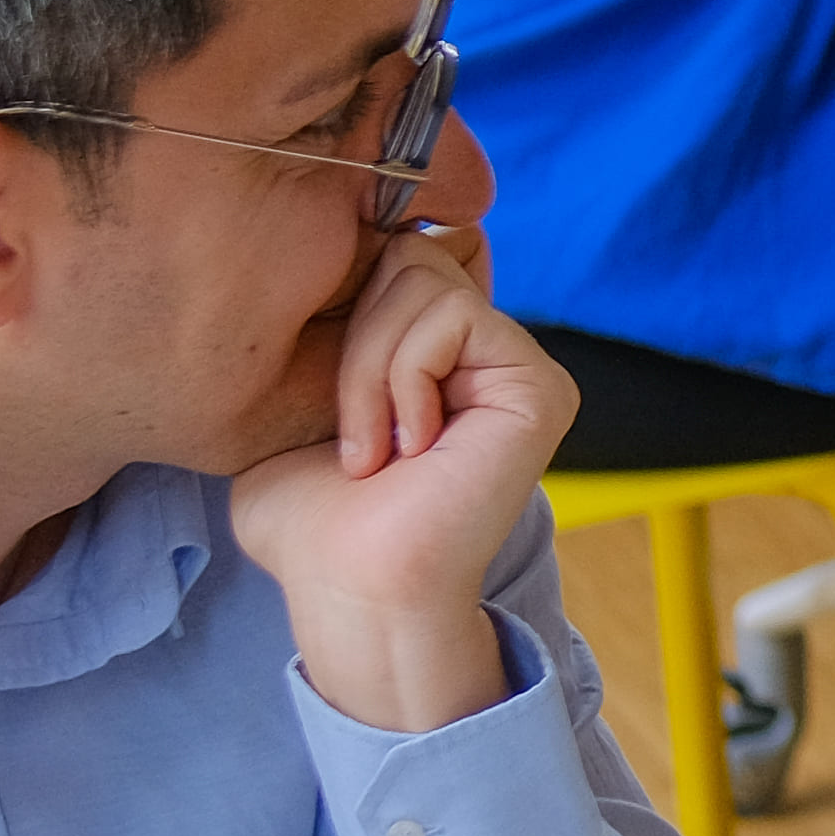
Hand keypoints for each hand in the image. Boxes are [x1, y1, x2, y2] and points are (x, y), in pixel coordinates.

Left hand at [229, 226, 579, 732]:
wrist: (350, 587)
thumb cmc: (312, 519)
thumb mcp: (296, 400)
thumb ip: (323, 327)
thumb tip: (329, 248)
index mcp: (439, 356)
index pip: (393, 258)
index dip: (347, 309)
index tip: (329, 402)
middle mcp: (487, 355)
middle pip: (406, 255)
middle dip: (355, 341)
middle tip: (355, 434)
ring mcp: (519, 367)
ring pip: (421, 277)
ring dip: (369, 369)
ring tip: (375, 450)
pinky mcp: (538, 386)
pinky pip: (451, 314)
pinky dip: (402, 377)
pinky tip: (408, 448)